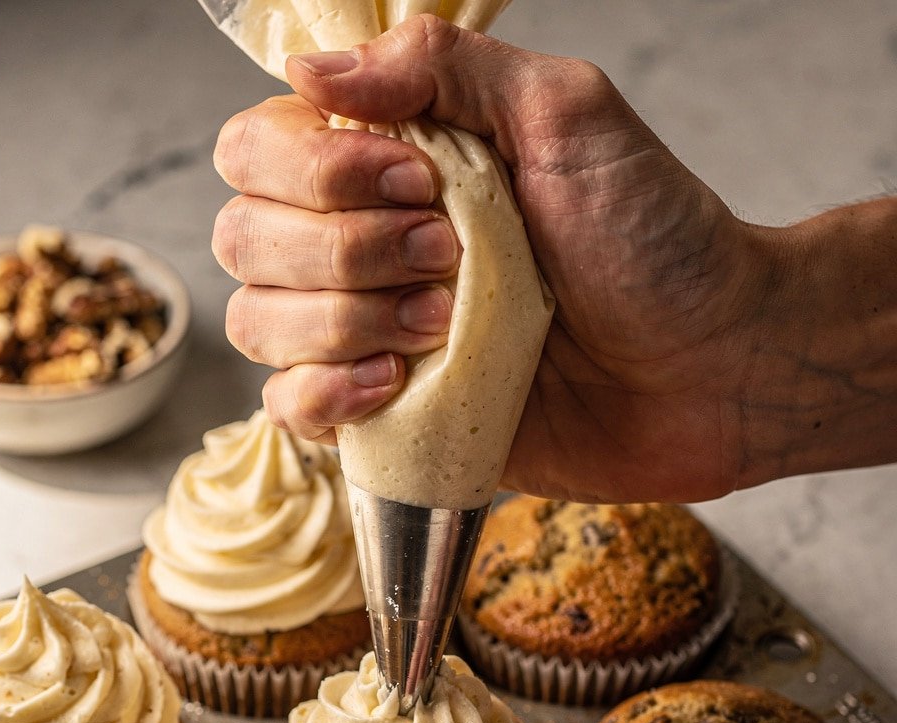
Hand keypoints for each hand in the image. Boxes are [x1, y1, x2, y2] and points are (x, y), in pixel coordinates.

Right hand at [213, 16, 774, 501]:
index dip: (314, 165)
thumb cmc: (656, 242)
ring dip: (343, 318)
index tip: (417, 178)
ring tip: (443, 322)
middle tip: (448, 254)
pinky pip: (290, 410)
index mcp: (393, 165)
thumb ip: (445, 68)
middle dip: (341, 246)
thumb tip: (314, 66)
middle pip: (244, 236)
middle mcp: (366, 248)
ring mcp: (369, 339)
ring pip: (257, 323)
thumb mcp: (565, 115)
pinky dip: (326, 394)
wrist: (710, 367)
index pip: (261, 149)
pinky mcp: (387, 422)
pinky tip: (396, 382)